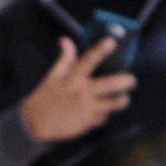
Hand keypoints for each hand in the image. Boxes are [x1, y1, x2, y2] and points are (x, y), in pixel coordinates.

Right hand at [20, 36, 137, 142]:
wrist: (34, 124)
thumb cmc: (44, 98)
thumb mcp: (52, 76)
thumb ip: (64, 58)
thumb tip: (66, 40)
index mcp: (72, 79)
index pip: (88, 61)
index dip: (100, 50)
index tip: (111, 42)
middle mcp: (81, 92)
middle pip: (111, 84)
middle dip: (126, 81)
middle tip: (131, 80)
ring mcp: (85, 109)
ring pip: (113, 104)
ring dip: (122, 100)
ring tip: (123, 98)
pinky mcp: (86, 123)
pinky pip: (103, 118)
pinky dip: (105, 114)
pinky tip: (102, 111)